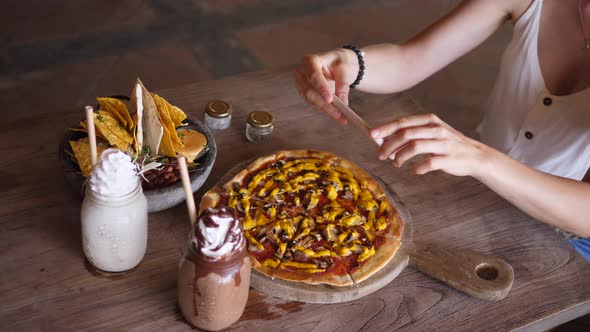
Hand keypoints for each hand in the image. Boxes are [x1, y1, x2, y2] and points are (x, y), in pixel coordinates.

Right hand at [293, 49, 358, 123]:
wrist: (335, 65)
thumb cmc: (338, 62)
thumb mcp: (344, 68)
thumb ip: (343, 84)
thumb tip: (342, 101)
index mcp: (309, 61)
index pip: (314, 76)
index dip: (321, 88)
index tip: (329, 100)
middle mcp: (301, 73)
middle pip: (310, 91)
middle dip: (325, 104)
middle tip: (338, 113)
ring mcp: (301, 84)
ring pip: (311, 101)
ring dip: (326, 110)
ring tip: (341, 117)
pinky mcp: (305, 94)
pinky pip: (314, 104)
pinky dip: (326, 110)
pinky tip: (336, 115)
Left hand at [370, 113, 490, 176]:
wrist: (475, 156)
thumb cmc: (447, 145)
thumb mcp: (431, 133)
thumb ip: (411, 134)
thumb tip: (384, 140)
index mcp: (430, 121)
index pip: (403, 122)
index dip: (385, 128)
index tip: (371, 135)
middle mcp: (436, 129)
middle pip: (406, 134)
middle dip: (389, 145)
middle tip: (380, 155)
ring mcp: (443, 143)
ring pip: (414, 146)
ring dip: (400, 157)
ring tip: (396, 164)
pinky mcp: (449, 158)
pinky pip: (428, 163)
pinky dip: (418, 167)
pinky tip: (415, 170)